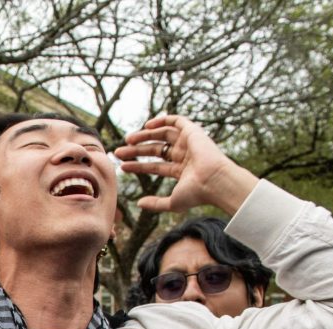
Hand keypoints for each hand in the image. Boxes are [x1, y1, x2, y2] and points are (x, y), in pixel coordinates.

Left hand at [115, 114, 259, 215]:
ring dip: (144, 136)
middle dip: (136, 150)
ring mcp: (189, 143)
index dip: (138, 166)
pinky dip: (162, 120)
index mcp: (182, 171)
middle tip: (118, 152)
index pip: (155, 166)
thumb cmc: (196, 194)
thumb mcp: (172, 202)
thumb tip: (139, 204)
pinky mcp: (193, 132)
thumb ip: (156, 204)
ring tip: (127, 140)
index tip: (122, 166)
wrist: (213, 181)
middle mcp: (185, 156)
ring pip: (162, 135)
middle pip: (155, 150)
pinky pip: (177, 121)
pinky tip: (146, 126)